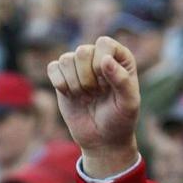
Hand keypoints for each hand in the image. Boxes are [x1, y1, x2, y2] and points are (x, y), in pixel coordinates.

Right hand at [46, 37, 140, 176]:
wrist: (103, 139)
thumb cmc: (120, 120)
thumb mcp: (129, 103)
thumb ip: (122, 80)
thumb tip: (105, 59)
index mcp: (119, 57)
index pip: (104, 43)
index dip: (102, 64)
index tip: (107, 85)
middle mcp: (98, 56)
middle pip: (82, 51)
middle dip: (88, 78)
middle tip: (96, 94)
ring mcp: (79, 66)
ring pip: (66, 59)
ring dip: (75, 84)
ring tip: (86, 97)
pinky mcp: (62, 76)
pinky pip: (53, 68)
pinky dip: (60, 84)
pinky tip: (72, 96)